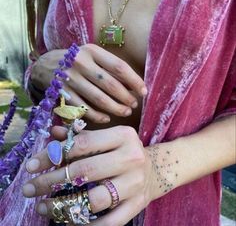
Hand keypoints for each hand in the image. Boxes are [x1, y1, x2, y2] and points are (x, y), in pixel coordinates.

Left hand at [22, 126, 176, 225]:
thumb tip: (53, 133)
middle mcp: (131, 157)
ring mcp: (135, 183)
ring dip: (64, 205)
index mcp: (122, 135)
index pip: (82, 143)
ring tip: (43, 207)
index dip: (54, 154)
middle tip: (30, 188)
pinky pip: (109, 222)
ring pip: (94, 199)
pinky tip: (67, 223)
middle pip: (85, 171)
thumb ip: (80, 136)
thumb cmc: (124, 151)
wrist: (157, 169)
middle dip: (51, 181)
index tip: (31, 165)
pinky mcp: (137, 205)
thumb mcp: (107, 138)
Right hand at [31, 43, 146, 122]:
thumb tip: (134, 86)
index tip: (143, 91)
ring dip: (115, 108)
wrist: (46, 65)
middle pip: (110, 84)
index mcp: (92, 51)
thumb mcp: (92, 55)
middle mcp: (80, 63)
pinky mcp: (62, 93)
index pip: (119, 67)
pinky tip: (106, 118)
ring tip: (125, 112)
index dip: (134, 81)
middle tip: (133, 105)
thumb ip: (110, 67)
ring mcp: (70, 78)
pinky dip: (97, 116)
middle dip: (126, 97)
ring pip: (98, 99)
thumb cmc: (77, 61)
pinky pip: (83, 108)